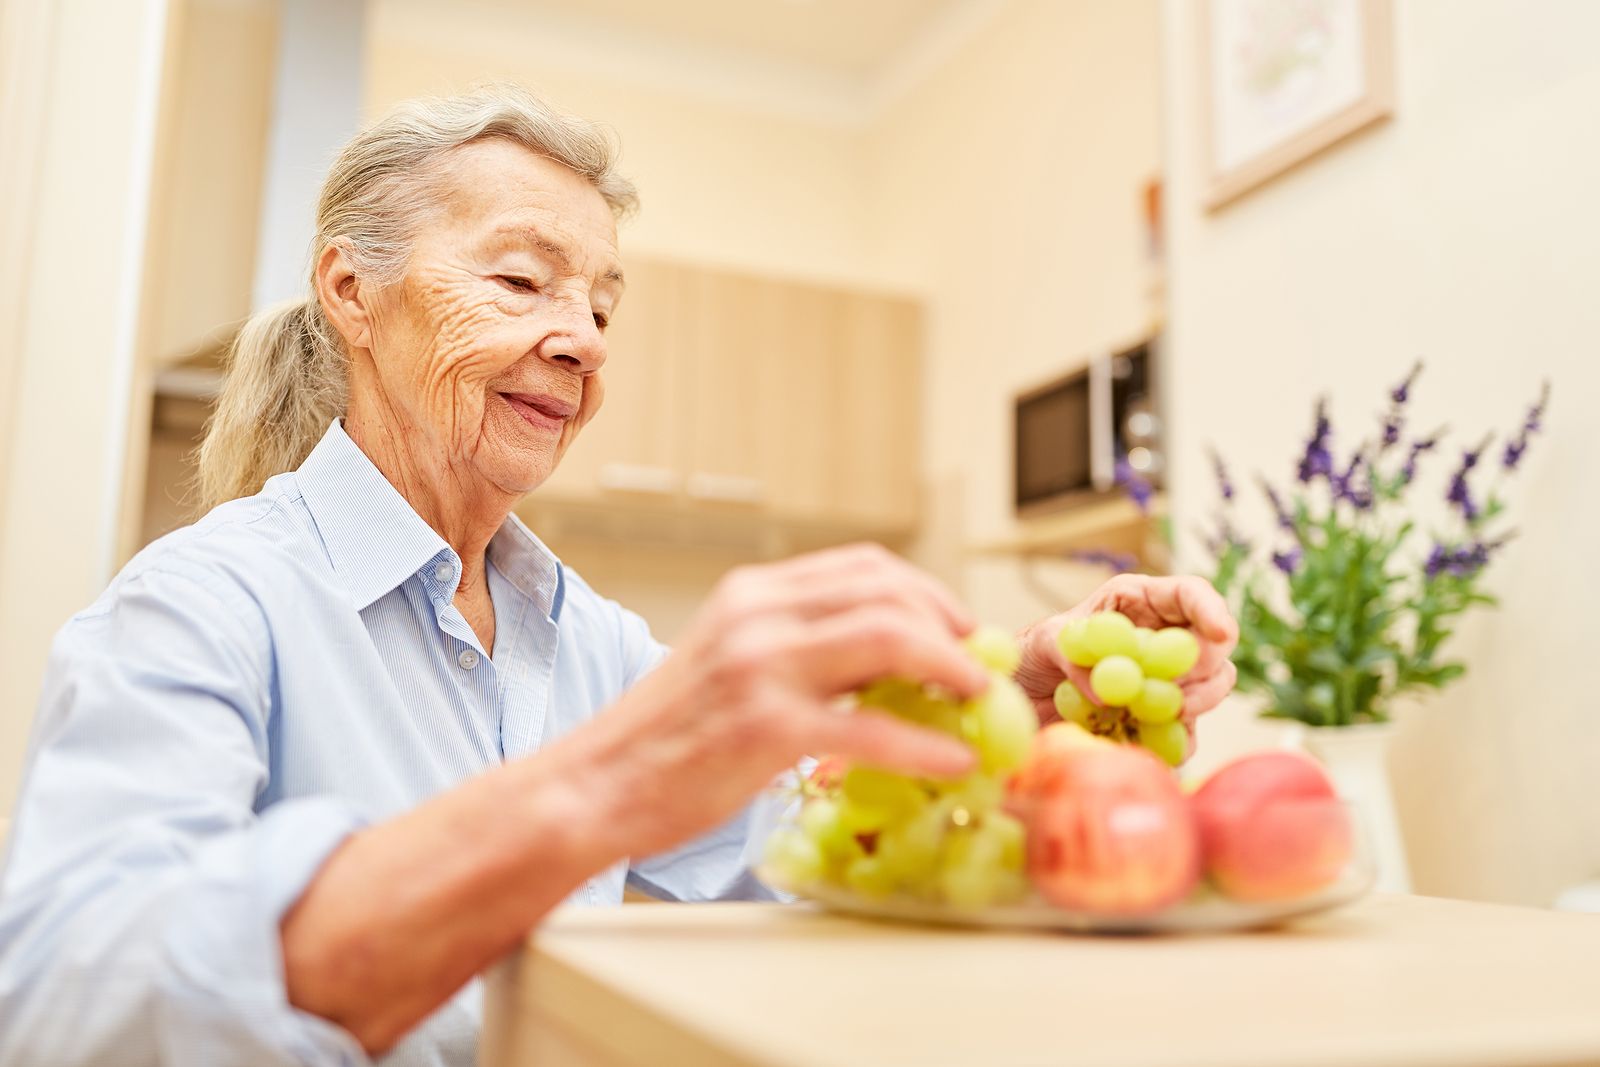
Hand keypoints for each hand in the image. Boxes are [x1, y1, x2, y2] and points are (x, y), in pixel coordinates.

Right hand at [577, 543, 985, 859]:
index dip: (926, 591)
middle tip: (977, 666)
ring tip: (977, 700)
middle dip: (950, 625)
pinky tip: (954, 762)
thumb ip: (792, 645)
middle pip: (887, 592)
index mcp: (752, 593)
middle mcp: (759, 615)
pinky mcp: (767, 728)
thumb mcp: (727, 661)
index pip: (862, 566)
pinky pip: (871, 729)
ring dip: (951, 669)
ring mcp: (762, 667)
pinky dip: (925, 745)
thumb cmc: (665, 736)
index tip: (958, 626)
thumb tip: (881, 663)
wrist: (594, 784)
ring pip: (890, 639)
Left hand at [1014, 573, 1238, 736]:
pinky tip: (1145, 739)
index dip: (1212, 610)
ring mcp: (1167, 677)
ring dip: (1196, 702)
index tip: (1220, 633)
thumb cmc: (1034, 654)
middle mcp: (1162, 635)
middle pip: (1213, 644)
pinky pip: (1187, 731)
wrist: (1022, 696)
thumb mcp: (1043, 643)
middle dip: (1204, 667)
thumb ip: (1074, 659)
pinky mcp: (1161, 716)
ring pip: (1213, 685)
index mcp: (1139, 601)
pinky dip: (1176, 741)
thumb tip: (1108, 694)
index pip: (1191, 594)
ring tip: (1157, 713)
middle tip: (1179, 693)